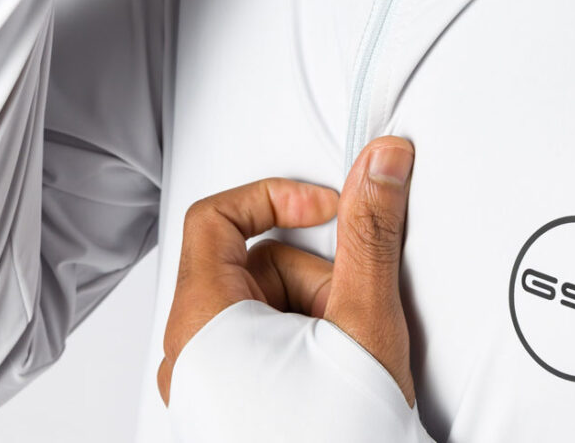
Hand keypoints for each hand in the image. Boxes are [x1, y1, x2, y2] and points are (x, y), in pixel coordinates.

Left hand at [156, 136, 416, 408]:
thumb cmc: (337, 442)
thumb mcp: (364, 317)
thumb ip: (371, 228)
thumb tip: (380, 160)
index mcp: (204, 324)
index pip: (216, 217)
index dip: (276, 197)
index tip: (327, 211)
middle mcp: (193, 355)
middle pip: (254, 262)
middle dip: (316, 274)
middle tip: (351, 309)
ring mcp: (210, 387)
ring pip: (265, 304)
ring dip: (318, 311)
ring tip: (347, 354)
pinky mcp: (231, 408)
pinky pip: (265, 344)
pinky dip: (307, 342)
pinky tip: (336, 374)